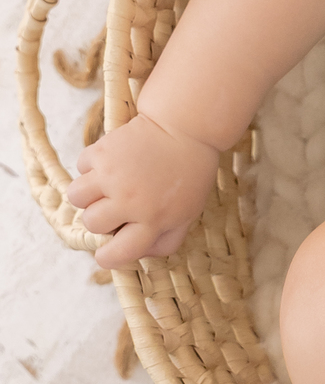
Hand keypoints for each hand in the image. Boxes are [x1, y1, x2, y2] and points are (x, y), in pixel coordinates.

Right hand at [65, 111, 219, 268]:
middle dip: (100, 217)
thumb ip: (165, 241)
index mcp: (153, 221)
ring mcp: (113, 176)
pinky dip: (91, 165)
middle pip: (92, 224)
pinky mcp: (102, 152)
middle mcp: (129, 202)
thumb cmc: (189, 174)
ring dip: (88, 193)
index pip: (117, 254)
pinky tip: (112, 161)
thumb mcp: (188, 213)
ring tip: (106, 183)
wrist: (186, 127)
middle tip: (116, 203)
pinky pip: (80, 167)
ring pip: (76, 198)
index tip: (106, 251)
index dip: (107, 257)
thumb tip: (138, 256)